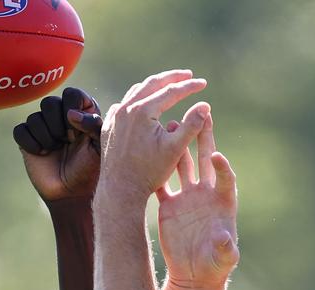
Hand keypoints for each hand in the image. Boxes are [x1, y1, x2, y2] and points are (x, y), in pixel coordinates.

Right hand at [13, 87, 101, 203]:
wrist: (71, 194)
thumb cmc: (89, 170)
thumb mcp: (99, 147)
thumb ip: (93, 124)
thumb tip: (70, 114)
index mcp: (81, 112)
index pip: (72, 93)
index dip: (72, 110)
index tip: (78, 132)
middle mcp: (61, 115)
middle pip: (49, 102)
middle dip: (58, 126)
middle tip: (67, 143)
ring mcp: (42, 126)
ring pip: (34, 117)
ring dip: (47, 138)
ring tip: (56, 151)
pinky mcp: (27, 139)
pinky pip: (21, 130)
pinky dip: (31, 144)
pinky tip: (42, 154)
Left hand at [97, 70, 209, 203]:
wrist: (121, 190)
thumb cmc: (149, 172)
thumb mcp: (175, 149)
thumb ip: (192, 125)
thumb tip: (205, 106)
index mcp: (144, 110)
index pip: (171, 91)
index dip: (190, 87)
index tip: (203, 83)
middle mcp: (127, 108)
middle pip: (152, 83)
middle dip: (171, 78)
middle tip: (187, 74)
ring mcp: (115, 116)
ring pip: (136, 92)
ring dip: (153, 86)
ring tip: (167, 85)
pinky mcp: (109, 126)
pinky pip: (124, 105)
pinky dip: (137, 99)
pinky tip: (144, 103)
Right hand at [157, 114, 238, 288]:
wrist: (194, 275)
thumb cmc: (215, 267)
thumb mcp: (223, 259)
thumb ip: (226, 249)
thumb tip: (225, 239)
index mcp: (223, 202)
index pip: (224, 177)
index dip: (222, 166)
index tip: (217, 155)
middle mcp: (205, 195)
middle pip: (205, 160)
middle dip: (203, 138)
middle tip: (201, 115)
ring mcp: (186, 198)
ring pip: (182, 166)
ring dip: (176, 147)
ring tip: (169, 124)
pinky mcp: (169, 207)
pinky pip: (161, 185)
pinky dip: (155, 171)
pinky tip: (146, 153)